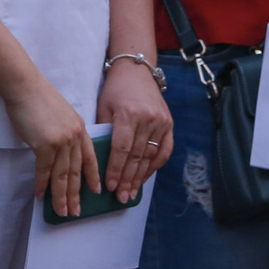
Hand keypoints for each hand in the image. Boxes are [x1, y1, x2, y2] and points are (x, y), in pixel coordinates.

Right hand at [4, 75, 101, 217]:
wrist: (24, 86)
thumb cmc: (38, 97)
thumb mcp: (60, 114)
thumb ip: (65, 132)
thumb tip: (59, 150)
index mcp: (80, 128)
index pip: (90, 157)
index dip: (92, 176)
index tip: (96, 190)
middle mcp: (74, 136)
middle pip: (76, 172)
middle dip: (76, 194)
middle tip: (75, 212)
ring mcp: (61, 141)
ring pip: (62, 176)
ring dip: (61, 196)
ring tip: (61, 211)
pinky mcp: (44, 145)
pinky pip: (44, 171)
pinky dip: (42, 185)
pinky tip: (40, 195)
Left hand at [96, 59, 172, 201]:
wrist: (137, 71)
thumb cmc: (115, 90)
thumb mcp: (104, 106)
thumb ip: (104, 132)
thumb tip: (99, 161)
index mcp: (128, 114)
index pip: (122, 149)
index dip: (116, 169)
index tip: (110, 186)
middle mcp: (147, 119)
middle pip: (137, 156)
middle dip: (128, 179)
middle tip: (121, 197)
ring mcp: (161, 121)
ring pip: (151, 156)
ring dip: (141, 177)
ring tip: (131, 193)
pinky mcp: (169, 123)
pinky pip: (164, 150)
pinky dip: (155, 166)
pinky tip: (145, 178)